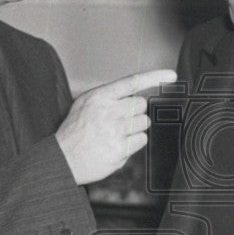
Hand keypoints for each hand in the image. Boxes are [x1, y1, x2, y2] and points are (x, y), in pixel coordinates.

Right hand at [55, 69, 175, 184]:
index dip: (154, 77)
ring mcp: (114, 131)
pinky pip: (141, 140)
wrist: (62, 159)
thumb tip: (136, 96)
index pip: (132, 82)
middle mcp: (108, 112)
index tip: (171, 75)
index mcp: (99, 97)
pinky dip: (134, 142)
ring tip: (116, 134)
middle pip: (141, 105)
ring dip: (135, 128)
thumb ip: (109, 97)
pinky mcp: (119, 149)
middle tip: (119, 121)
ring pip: (144, 122)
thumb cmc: (75, 131)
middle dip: (135, 112)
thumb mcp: (85, 104)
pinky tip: (118, 144)